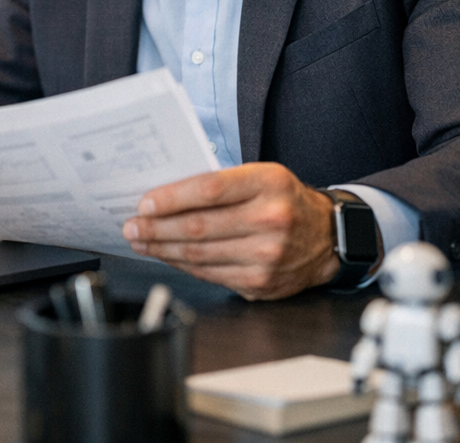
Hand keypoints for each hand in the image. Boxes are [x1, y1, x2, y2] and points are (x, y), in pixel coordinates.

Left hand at [121, 162, 339, 299]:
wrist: (327, 237)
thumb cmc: (284, 199)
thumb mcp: (262, 175)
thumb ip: (222, 182)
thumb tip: (167, 194)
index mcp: (268, 183)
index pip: (210, 189)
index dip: (172, 198)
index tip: (144, 203)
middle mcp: (271, 220)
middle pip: (199, 226)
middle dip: (157, 228)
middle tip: (131, 226)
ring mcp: (268, 256)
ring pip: (200, 254)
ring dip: (163, 249)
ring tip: (141, 242)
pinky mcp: (262, 283)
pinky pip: (211, 274)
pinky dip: (183, 265)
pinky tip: (168, 256)